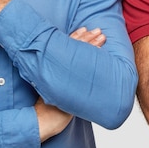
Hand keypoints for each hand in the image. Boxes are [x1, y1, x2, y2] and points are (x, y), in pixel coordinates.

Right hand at [35, 26, 106, 140]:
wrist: (45, 118)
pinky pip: (84, 68)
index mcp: (54, 65)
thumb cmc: (50, 105)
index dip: (77, 36)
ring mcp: (65, 75)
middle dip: (88, 37)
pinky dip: (93, 58)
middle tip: (98, 30)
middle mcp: (59, 68)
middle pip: (75, 47)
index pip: (66, 45)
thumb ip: (60, 72)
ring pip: (81, 55)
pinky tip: (101, 53)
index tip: (85, 29)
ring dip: (93, 44)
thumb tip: (71, 65)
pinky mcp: (72, 83)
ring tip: (103, 37)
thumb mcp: (54, 84)